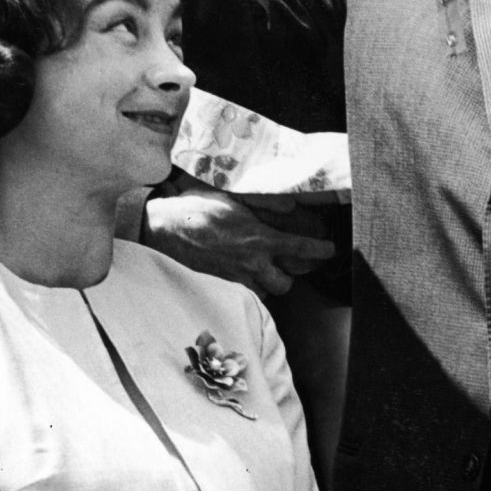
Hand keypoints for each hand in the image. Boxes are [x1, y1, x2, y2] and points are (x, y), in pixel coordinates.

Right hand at [143, 184, 333, 296]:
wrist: (161, 229)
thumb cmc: (196, 208)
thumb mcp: (232, 194)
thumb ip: (265, 201)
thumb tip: (291, 205)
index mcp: (258, 238)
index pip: (301, 248)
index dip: (320, 250)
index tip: (330, 249)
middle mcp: (251, 263)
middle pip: (287, 283)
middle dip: (288, 275)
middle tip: (281, 262)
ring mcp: (235, 279)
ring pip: (265, 293)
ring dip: (265, 283)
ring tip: (257, 269)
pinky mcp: (219, 289)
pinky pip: (242, 296)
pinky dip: (245, 289)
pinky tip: (238, 275)